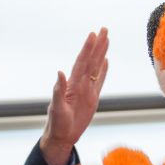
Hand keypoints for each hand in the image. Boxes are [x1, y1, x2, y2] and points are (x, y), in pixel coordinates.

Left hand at [39, 28, 109, 164]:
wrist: (62, 136)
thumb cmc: (57, 123)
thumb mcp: (57, 108)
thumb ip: (58, 90)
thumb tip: (60, 72)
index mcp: (72, 84)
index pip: (82, 62)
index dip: (87, 49)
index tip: (93, 35)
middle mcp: (80, 83)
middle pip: (91, 60)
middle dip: (97, 45)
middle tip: (104, 29)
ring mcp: (87, 90)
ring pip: (96, 68)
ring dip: (101, 53)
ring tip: (107, 39)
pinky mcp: (92, 98)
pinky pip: (100, 81)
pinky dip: (103, 70)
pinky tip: (106, 61)